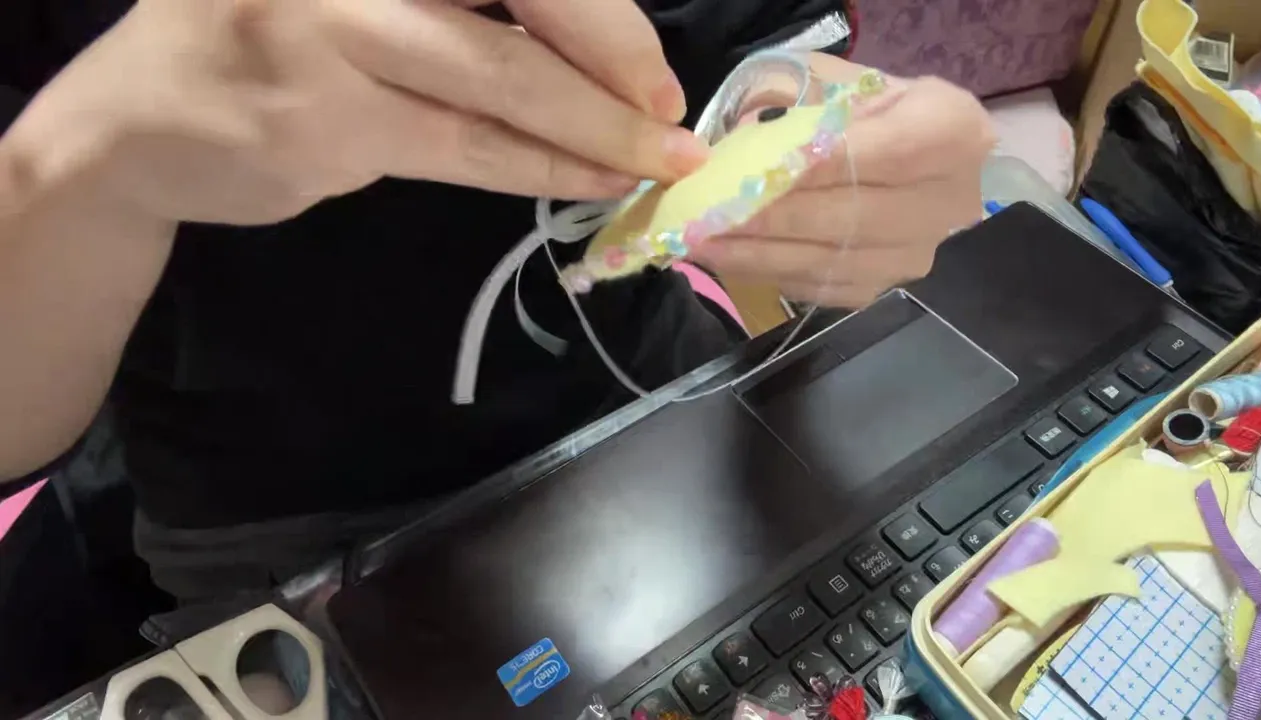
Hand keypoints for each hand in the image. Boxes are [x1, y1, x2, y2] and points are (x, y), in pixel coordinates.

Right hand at [5, 0, 708, 225]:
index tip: (649, 62)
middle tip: (669, 110)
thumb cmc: (263, 35)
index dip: (595, 8)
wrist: (136, 122)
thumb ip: (453, 0)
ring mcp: (327, 33)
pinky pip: (463, 149)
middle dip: (613, 58)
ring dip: (594, 128)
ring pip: (500, 82)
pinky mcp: (325, 123)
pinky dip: (538, 168)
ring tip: (659, 159)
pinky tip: (591, 180)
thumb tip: (594, 39)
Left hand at [687, 56, 993, 307]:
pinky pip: (821, 288)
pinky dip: (769, 274)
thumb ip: (798, 99)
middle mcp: (946, 202)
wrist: (919, 162)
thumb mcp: (844, 83)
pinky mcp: (885, 288)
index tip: (752, 173)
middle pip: (847, 216)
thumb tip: (736, 141)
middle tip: (705, 216)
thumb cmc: (874, 111)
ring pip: (828, 261)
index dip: (814, 167)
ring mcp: (916, 255)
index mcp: (950, 132)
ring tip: (699, 243)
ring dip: (756, 256)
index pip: (879, 153)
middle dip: (767, 218)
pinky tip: (727, 259)